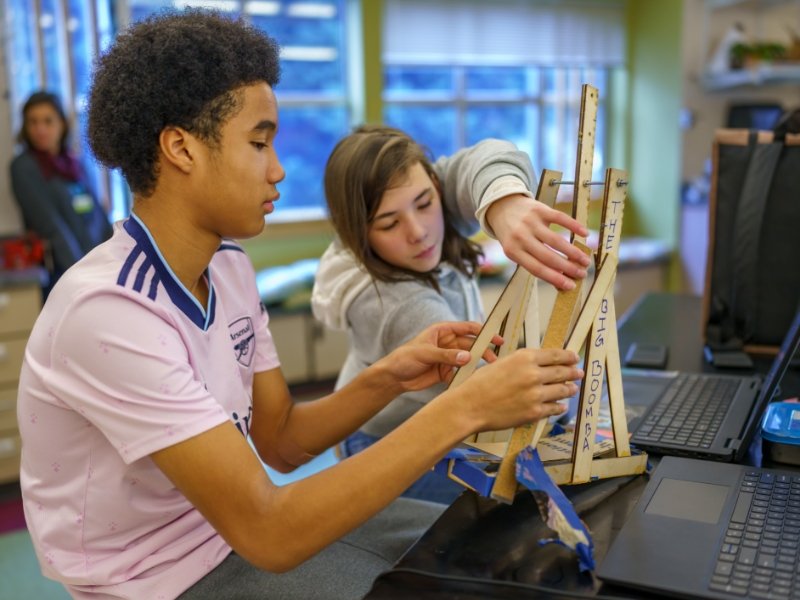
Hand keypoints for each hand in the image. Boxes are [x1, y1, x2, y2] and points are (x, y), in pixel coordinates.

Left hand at [382, 321, 503, 391]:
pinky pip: (460, 373)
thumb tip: (467, 357)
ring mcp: (448, 357)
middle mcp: (448, 343)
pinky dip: (466, 377)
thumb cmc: (405, 358)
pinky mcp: (446, 372)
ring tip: (486, 372)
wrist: (394, 377)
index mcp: (443, 331)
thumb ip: (446, 355)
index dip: (483, 332)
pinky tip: (470, 382)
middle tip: (494, 359)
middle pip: (471, 345)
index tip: (496, 338)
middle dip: (483, 351)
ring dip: (476, 365)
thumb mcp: (425, 353)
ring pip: (468, 360)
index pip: (467, 328)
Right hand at [451, 348, 582, 432]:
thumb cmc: (481, 383)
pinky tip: (560, 405)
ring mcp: (536, 394)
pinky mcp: (535, 412)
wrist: (471, 405)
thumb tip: (541, 364)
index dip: (568, 356)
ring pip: (562, 390)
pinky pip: (554, 408)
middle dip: (573, 372)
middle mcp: (534, 374)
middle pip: (563, 372)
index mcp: (525, 357)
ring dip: (569, 389)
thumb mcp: (502, 362)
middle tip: (579, 373)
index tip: (574, 357)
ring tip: (572, 389)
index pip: (556, 355)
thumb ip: (522, 362)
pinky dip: (559, 406)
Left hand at [486, 194, 590, 289]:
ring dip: (573, 252)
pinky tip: (584, 234)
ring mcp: (530, 222)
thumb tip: (560, 280)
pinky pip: (560, 218)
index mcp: (513, 251)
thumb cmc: (513, 235)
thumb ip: (534, 263)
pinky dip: (574, 226)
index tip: (571, 285)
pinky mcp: (540, 209)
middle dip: (568, 267)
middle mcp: (520, 237)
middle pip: (548, 256)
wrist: (502, 207)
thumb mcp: (516, 250)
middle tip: (582, 273)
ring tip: (585, 260)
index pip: (537, 269)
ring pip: (556, 240)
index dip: (555, 278)